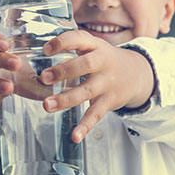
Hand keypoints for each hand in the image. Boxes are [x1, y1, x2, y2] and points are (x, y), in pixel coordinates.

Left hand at [39, 30, 153, 142]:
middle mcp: (103, 63)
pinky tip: (75, 136)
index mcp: (96, 46)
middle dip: (64, 71)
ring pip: (87, 91)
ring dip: (66, 99)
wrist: (137, 74)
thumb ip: (72, 45)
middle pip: (85, 65)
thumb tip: (37, 50)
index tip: (46, 50)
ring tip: (47, 105)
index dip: (63, 42)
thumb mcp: (94, 46)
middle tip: (44, 77)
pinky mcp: (109, 101)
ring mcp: (107, 83)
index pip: (80, 39)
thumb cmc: (105, 59)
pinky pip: (96, 114)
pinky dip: (85, 126)